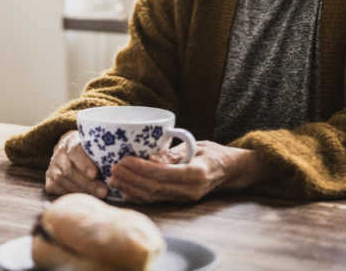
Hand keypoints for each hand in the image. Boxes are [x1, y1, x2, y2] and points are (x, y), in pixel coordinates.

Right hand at [44, 130, 107, 198]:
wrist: (70, 148)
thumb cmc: (89, 149)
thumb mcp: (95, 145)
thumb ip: (102, 153)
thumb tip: (118, 167)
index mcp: (71, 140)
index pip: (75, 150)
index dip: (84, 163)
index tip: (95, 174)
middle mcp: (59, 152)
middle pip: (69, 170)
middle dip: (87, 183)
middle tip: (102, 191)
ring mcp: (52, 165)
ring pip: (62, 179)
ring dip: (79, 190)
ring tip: (95, 195)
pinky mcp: (48, 176)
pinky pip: (54, 187)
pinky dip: (67, 192)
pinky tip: (80, 195)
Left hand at [107, 140, 279, 202]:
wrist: (231, 170)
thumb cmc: (213, 153)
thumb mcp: (195, 145)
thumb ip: (172, 154)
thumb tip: (149, 157)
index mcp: (196, 173)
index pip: (162, 174)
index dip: (141, 168)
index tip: (124, 160)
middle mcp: (190, 190)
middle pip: (154, 188)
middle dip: (131, 179)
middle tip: (113, 169)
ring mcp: (186, 198)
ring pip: (153, 196)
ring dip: (131, 188)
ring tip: (114, 179)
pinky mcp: (181, 200)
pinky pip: (157, 200)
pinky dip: (139, 196)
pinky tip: (125, 191)